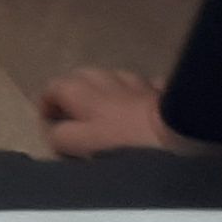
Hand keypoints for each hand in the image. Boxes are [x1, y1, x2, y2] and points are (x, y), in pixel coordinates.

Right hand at [39, 66, 194, 158]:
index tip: (51, 127)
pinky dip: (134, 96)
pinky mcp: (157, 88)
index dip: (47, 108)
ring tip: (106, 116)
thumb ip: (60, 137)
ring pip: (110, 79)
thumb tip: (53, 131)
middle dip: (74, 96)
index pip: (51, 89)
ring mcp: (133, 80)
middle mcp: (103, 77)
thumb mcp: (81, 144)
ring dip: (104, 93)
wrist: (174, 132)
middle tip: (76, 121)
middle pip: (79, 79)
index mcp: (79, 89)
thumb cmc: (122, 141)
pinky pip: (140, 88)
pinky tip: (138, 110)